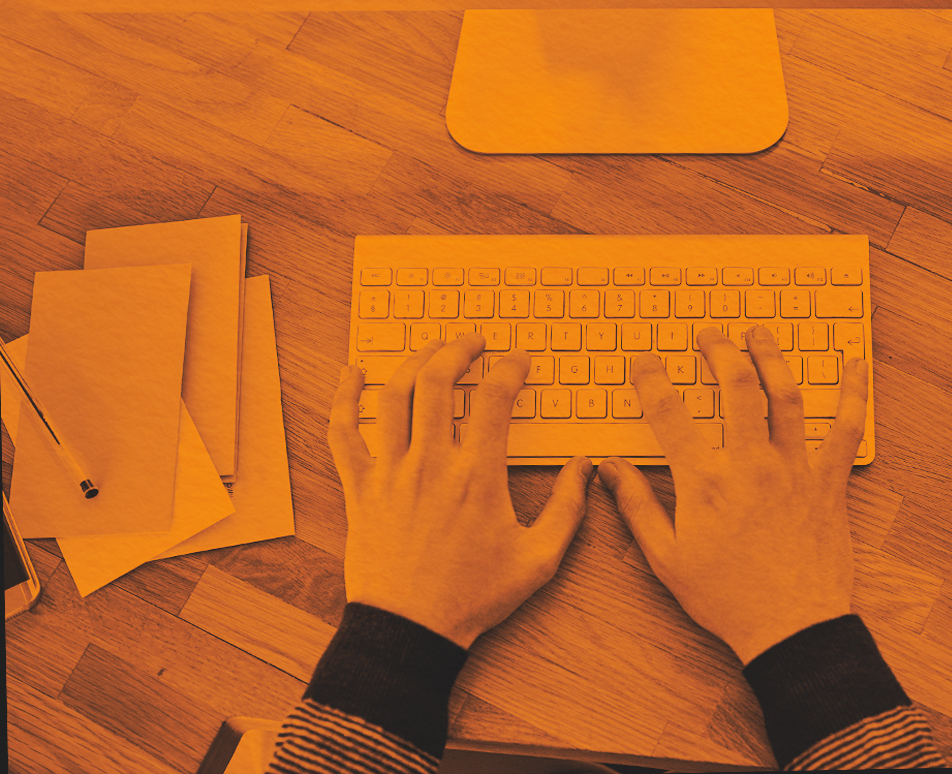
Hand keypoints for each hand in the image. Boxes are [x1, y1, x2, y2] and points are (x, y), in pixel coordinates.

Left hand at [327, 334, 592, 648]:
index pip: (494, 400)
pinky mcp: (361, 488)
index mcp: (477, 475)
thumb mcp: (538, 559)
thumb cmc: (473, 597)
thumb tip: (587, 468)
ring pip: (394, 396)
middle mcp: (431, 463)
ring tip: (430, 349)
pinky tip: (353, 373)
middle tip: (472, 341)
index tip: (519, 360)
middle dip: (457, 350)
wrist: (411, 630)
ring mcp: (391, 473)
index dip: (510, 369)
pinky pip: (344, 432)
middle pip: (437, 382)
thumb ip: (568, 509)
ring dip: (412, 362)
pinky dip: (345, 397)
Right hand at [597, 325, 868, 663]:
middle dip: (719, 350)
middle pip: (736, 387)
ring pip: (786, 395)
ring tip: (758, 333)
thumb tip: (608, 469)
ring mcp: (793, 469)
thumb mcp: (666, 558)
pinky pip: (845, 428)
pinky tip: (854, 366)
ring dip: (772, 356)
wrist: (790, 628)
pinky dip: (853, 393)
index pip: (669, 413)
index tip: (644, 362)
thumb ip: (635, 506)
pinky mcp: (827, 482)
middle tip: (709, 335)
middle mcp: (750, 465)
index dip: (652, 379)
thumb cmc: (728, 598)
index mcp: (704, 481)